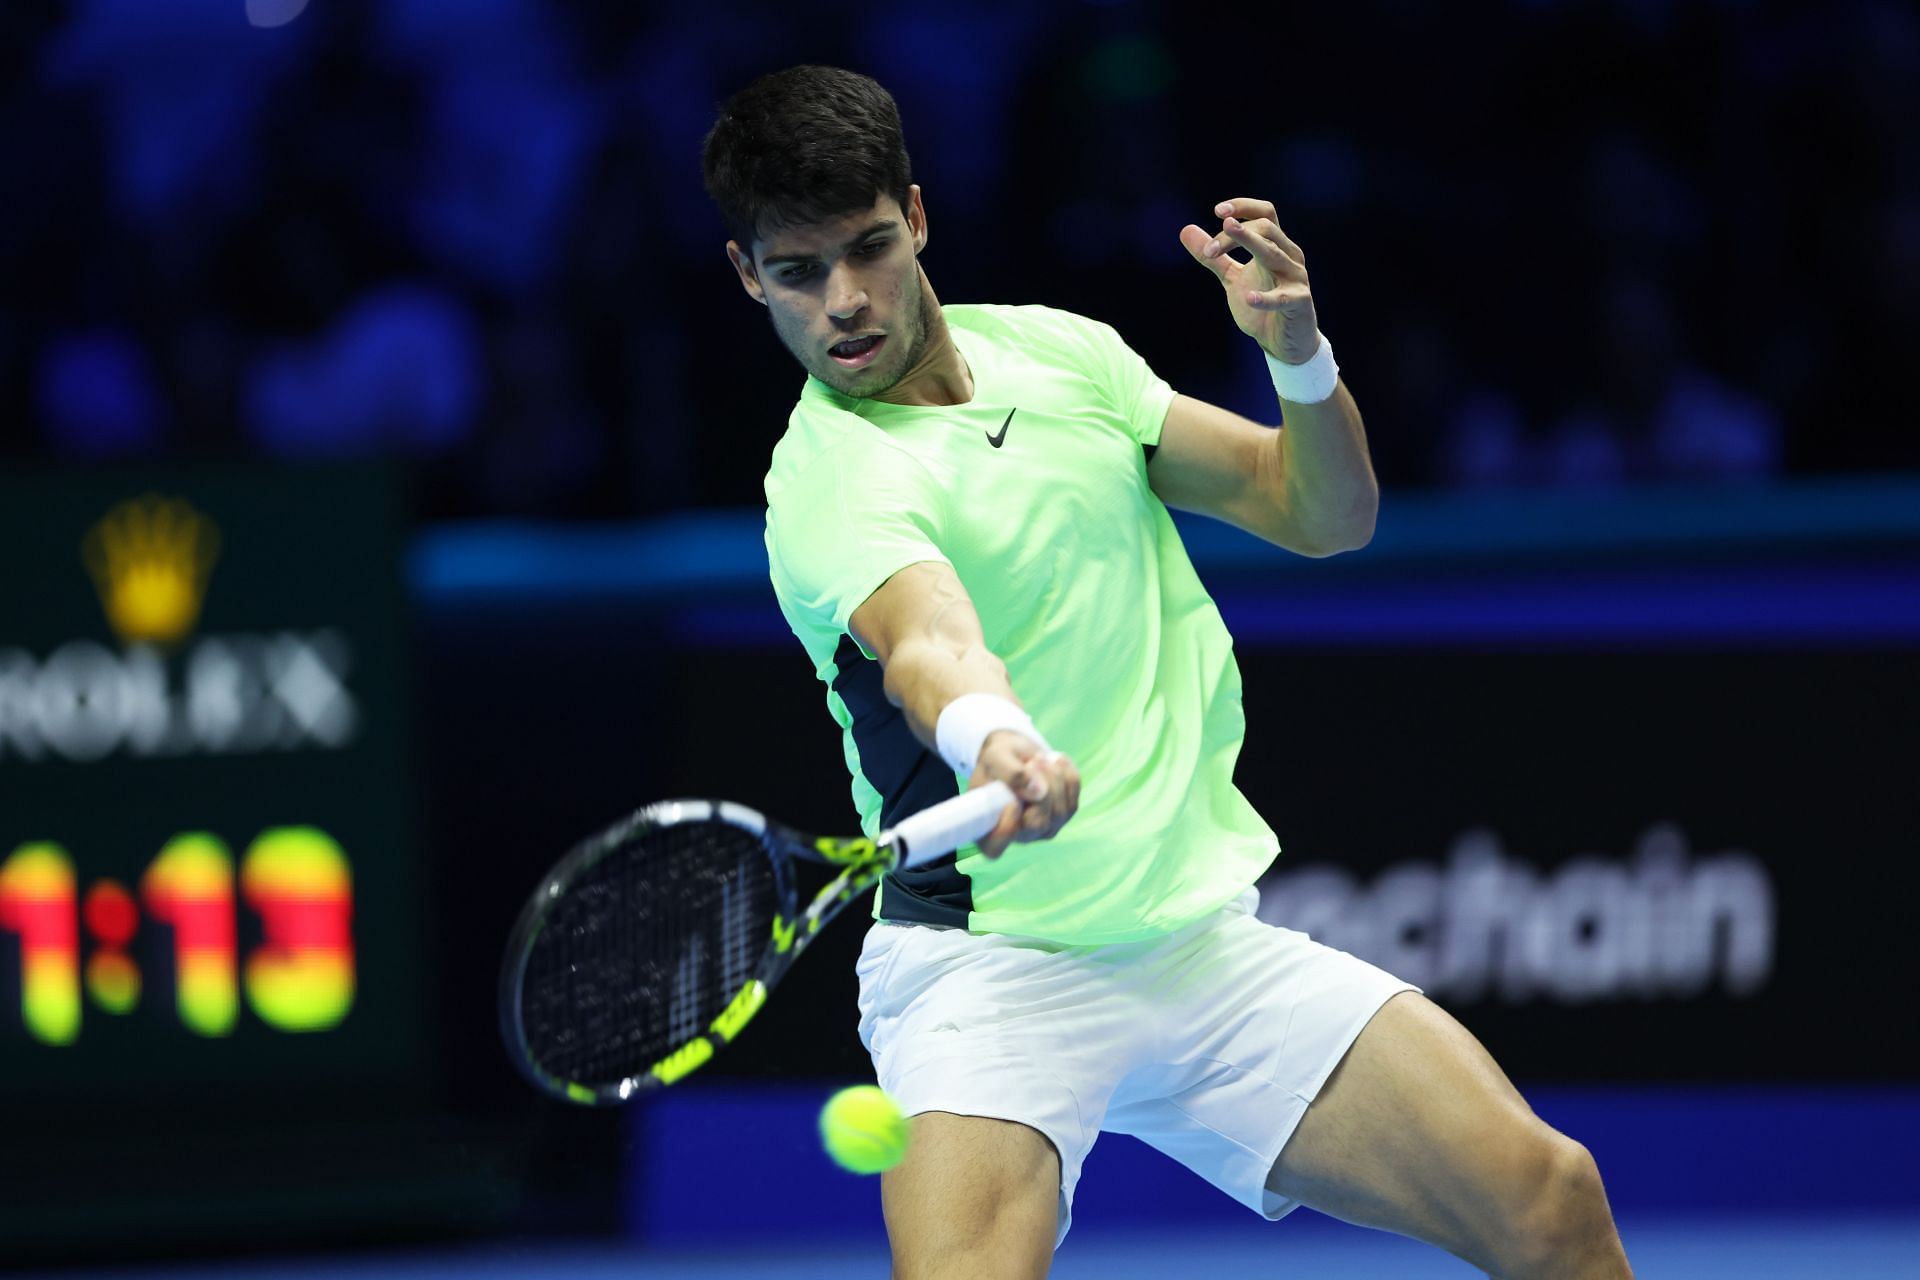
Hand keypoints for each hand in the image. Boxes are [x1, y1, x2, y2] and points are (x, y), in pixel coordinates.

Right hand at [970, 732, 1079, 858]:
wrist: (1016, 754)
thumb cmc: (998, 760)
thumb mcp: (995, 757)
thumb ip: (1010, 774)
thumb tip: (1037, 791)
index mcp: (988, 828)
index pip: (995, 847)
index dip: (1005, 829)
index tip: (1011, 802)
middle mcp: (1017, 835)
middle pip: (1038, 824)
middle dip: (1040, 790)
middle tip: (1031, 763)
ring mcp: (1043, 828)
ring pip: (1061, 811)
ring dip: (1053, 777)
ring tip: (1037, 758)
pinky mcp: (1063, 815)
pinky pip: (1073, 797)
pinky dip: (1066, 774)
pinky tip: (1054, 761)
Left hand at [1179, 198, 1320, 364]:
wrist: (1284, 342)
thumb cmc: (1262, 306)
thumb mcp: (1232, 278)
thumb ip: (1213, 257)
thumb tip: (1185, 229)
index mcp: (1276, 246)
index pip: (1265, 214)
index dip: (1244, 206)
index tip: (1217, 211)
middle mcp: (1289, 255)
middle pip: (1266, 229)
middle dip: (1234, 235)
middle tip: (1208, 251)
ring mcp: (1296, 278)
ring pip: (1274, 254)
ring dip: (1246, 247)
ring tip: (1217, 250)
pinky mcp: (1300, 302)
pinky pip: (1284, 296)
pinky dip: (1266, 298)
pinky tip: (1249, 298)